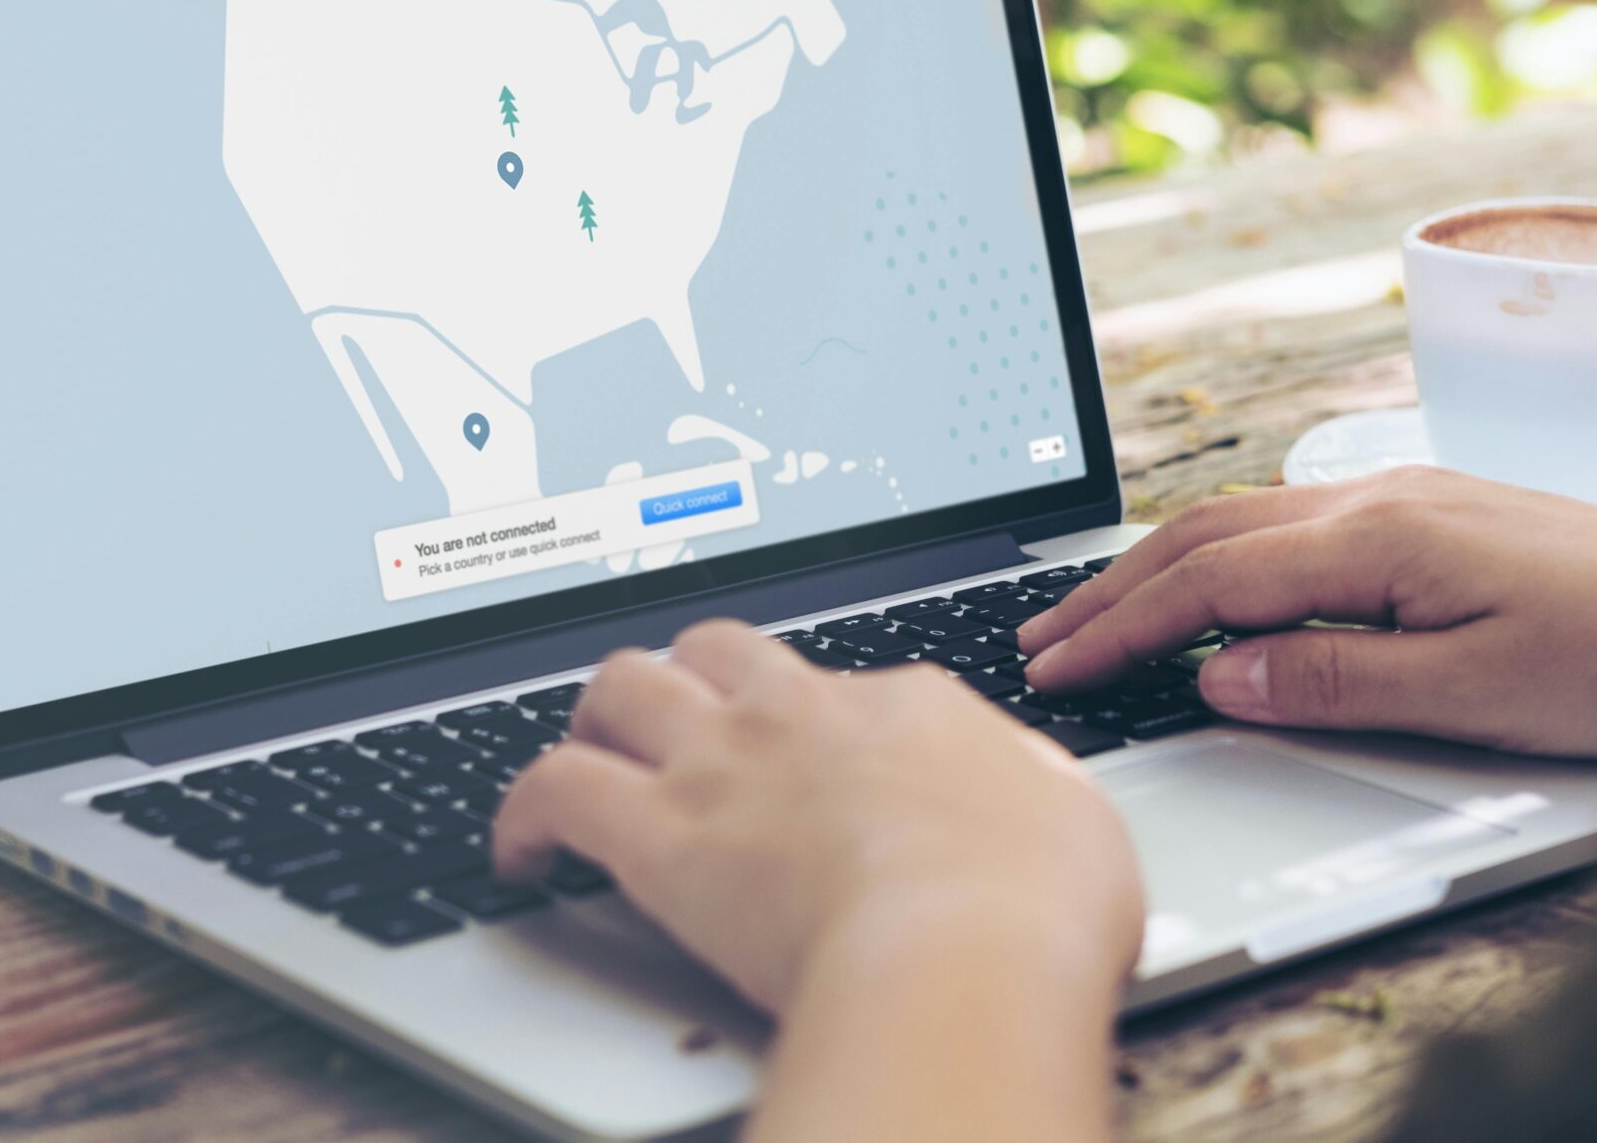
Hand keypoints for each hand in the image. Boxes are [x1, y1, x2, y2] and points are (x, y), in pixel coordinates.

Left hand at [493, 620, 1142, 1015]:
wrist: (965, 948)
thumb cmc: (1036, 904)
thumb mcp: (1076, 823)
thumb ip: (1037, 794)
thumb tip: (1032, 799)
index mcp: (907, 705)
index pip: (837, 682)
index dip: (811, 718)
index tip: (805, 758)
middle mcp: (804, 712)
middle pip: (716, 648)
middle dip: (690, 676)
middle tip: (678, 724)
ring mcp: (726, 764)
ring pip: (621, 685)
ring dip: (596, 717)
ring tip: (589, 758)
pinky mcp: (659, 834)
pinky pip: (554, 788)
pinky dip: (522, 814)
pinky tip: (520, 851)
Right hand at [1018, 466, 1596, 757]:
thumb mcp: (1478, 695)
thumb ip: (1338, 679)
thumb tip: (1222, 673)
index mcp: (1380, 537)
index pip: (1210, 583)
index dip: (1123, 629)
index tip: (1058, 668)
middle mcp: (1379, 498)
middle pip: (1206, 536)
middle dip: (1112, 590)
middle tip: (1041, 640)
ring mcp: (1403, 496)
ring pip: (1242, 521)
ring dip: (1157, 567)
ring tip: (1096, 612)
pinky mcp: (1429, 513)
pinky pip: (1287, 522)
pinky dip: (1218, 555)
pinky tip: (1208, 583)